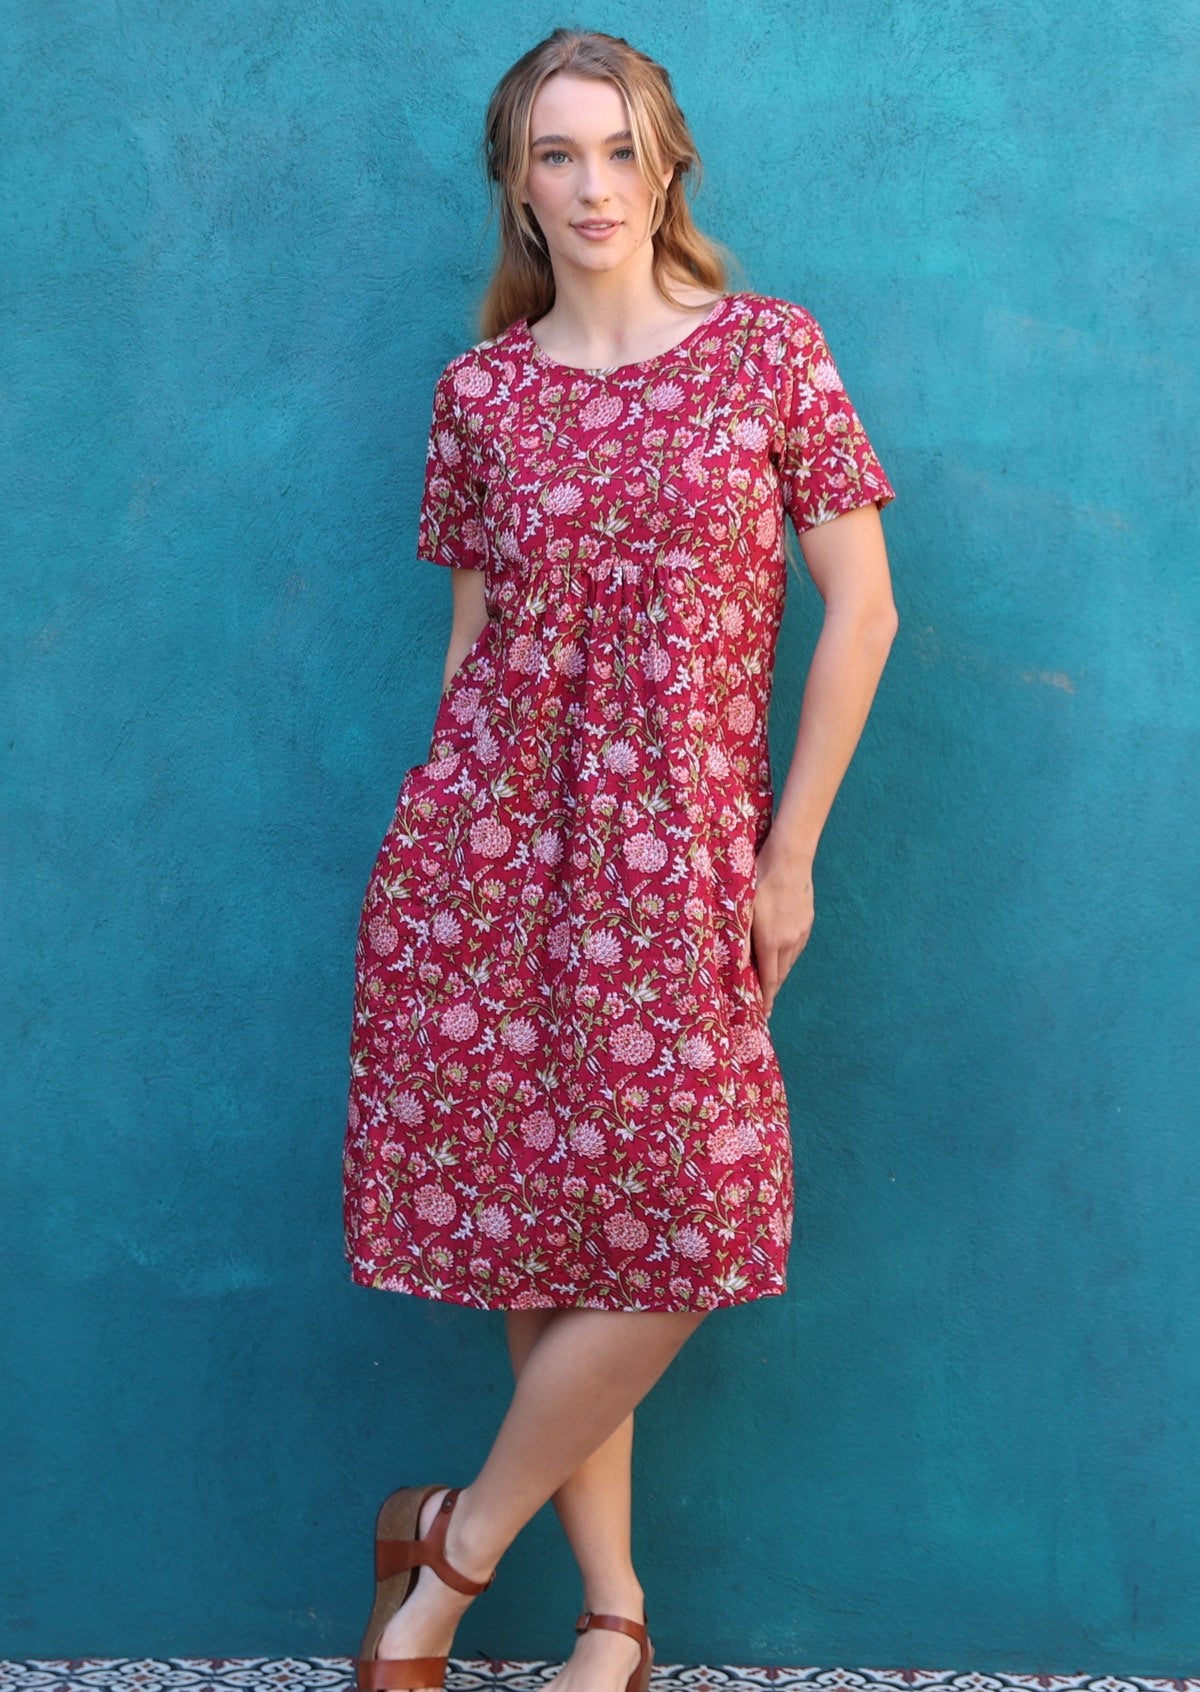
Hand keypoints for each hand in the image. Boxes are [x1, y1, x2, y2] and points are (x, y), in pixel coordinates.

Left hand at [740, 839, 814, 1015]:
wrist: (790, 857)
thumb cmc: (759, 880)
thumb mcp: (742, 909)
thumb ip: (740, 941)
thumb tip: (735, 967)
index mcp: (771, 941)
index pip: (769, 980)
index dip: (766, 999)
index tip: (764, 1015)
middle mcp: (790, 941)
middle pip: (781, 974)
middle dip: (772, 990)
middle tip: (763, 1003)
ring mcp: (802, 931)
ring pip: (790, 960)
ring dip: (780, 972)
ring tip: (770, 981)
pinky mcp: (808, 920)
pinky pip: (797, 947)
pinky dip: (787, 956)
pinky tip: (781, 953)